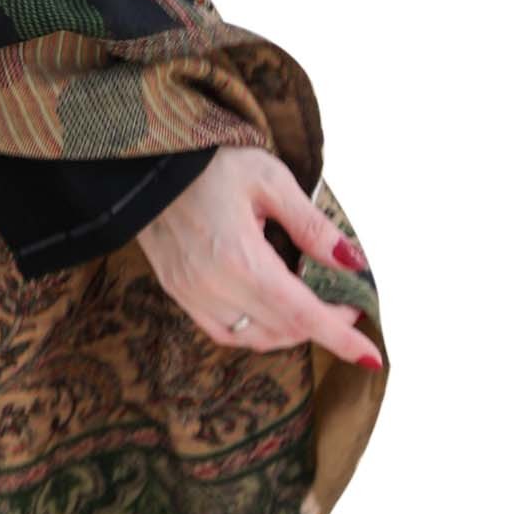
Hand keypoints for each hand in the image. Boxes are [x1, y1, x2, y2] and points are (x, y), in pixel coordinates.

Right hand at [135, 146, 381, 368]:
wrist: (143, 160)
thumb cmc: (208, 160)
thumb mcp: (269, 179)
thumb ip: (312, 225)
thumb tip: (352, 261)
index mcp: (240, 259)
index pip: (302, 314)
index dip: (339, 336)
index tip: (371, 353)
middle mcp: (214, 287)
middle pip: (283, 329)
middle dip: (322, 325)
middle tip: (343, 302)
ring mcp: (191, 293)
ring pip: (254, 338)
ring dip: (289, 331)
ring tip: (311, 306)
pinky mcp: (176, 291)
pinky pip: (223, 332)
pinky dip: (254, 333)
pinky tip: (268, 312)